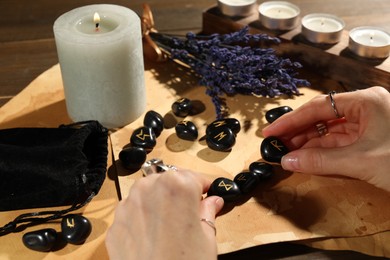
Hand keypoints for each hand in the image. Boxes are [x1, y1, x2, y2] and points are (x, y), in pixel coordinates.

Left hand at [105, 168, 223, 259]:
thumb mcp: (208, 238)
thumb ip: (208, 212)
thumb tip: (213, 201)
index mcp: (176, 186)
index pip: (194, 177)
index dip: (204, 187)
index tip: (209, 195)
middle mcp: (148, 189)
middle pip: (168, 181)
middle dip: (180, 193)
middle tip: (191, 212)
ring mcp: (127, 207)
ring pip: (147, 194)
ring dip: (159, 202)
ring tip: (170, 225)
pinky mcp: (115, 226)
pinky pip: (132, 214)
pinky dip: (142, 219)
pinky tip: (153, 237)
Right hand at [262, 86, 389, 191]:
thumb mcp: (362, 161)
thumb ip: (321, 161)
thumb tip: (286, 161)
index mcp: (366, 101)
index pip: (319, 107)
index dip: (291, 120)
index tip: (270, 131)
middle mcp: (365, 110)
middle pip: (322, 118)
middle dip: (298, 132)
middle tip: (274, 145)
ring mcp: (368, 127)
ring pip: (329, 133)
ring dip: (307, 144)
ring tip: (285, 153)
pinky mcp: (370, 143)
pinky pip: (339, 145)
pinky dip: (321, 153)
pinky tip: (305, 159)